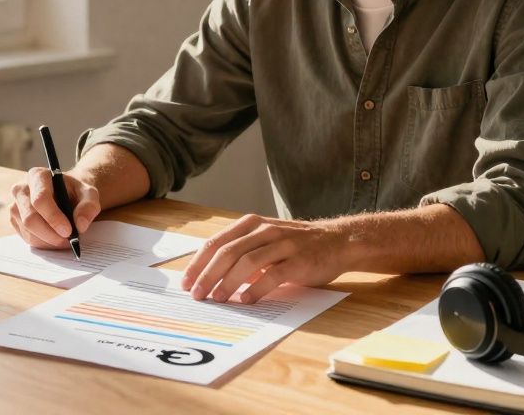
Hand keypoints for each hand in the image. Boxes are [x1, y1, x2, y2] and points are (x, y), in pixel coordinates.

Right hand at [9, 167, 100, 248]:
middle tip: (68, 241)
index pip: (40, 199)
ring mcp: (15, 205)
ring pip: (28, 231)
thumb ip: (89, 206)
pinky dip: (43, 243)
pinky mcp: (15, 220)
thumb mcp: (89, 194)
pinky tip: (55, 238)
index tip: (68, 231)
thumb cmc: (75, 192)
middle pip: (30, 218)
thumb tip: (80, 225)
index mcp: (38, 176)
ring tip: (64, 240)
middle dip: (51, 234)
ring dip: (48, 241)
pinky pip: (26, 238)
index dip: (53, 217)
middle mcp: (21, 189)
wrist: (66, 195)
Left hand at [180, 214, 349, 303]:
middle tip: (197, 294)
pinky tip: (246, 300)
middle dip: (208, 275)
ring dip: (228, 282)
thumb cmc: (295, 246)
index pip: (216, 242)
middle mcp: (265, 231)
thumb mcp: (265, 241)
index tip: (186, 282)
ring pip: (247, 262)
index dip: (198, 263)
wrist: (337, 241)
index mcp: (251, 224)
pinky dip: (256, 288)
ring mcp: (283, 244)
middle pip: (227, 252)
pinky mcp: (298, 261)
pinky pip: (273, 275)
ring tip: (217, 298)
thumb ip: (241, 253)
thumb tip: (210, 277)